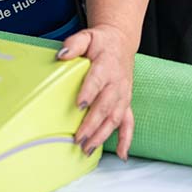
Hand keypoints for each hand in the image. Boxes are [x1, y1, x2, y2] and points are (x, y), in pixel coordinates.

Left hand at [57, 23, 136, 159]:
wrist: (120, 42)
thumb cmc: (100, 42)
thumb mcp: (87, 36)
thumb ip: (74, 44)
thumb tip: (62, 55)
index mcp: (107, 65)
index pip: (98, 80)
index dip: (89, 93)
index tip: (79, 105)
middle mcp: (117, 83)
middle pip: (105, 105)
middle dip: (93, 123)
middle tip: (79, 138)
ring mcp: (123, 95)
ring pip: (115, 118)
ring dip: (102, 135)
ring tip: (88, 148)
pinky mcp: (126, 102)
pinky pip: (129, 123)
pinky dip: (126, 139)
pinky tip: (121, 155)